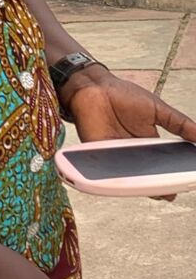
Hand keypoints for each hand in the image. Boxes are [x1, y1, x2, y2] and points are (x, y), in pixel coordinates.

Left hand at [61, 64, 195, 200]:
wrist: (92, 87)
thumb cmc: (122, 95)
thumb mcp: (157, 109)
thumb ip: (180, 124)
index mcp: (150, 144)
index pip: (167, 167)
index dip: (177, 175)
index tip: (189, 180)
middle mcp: (135, 155)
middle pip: (151, 178)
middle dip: (163, 186)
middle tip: (174, 190)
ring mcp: (118, 158)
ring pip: (133, 181)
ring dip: (145, 187)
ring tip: (158, 191)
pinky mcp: (100, 159)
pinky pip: (112, 175)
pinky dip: (122, 181)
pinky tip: (132, 183)